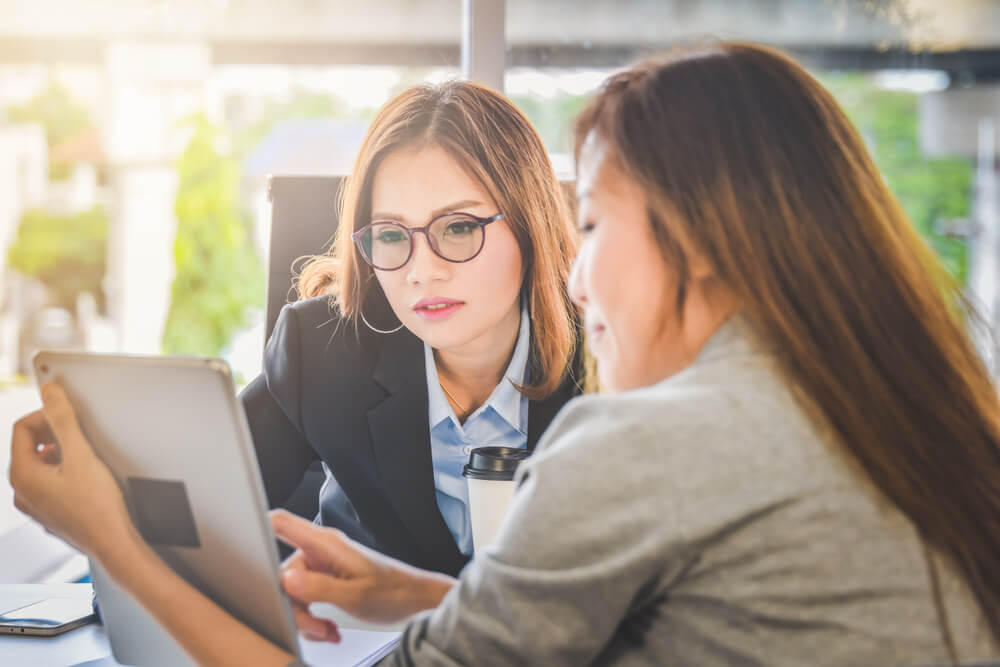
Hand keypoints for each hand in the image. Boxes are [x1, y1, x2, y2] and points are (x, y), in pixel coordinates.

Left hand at [8, 382, 136, 560]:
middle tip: (79, 435)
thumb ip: (63, 420)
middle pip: (30, 446)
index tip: (67, 415)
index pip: (21, 429)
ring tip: (86, 457)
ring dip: (61, 453)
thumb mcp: (81, 455)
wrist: (114, 544)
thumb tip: (49, 393)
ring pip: (41, 464)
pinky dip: (65, 471)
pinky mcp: (51, 512)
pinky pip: (50, 481)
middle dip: (54, 434)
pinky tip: (87, 477)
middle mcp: (22, 492)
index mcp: (22, 476)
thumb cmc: (98, 508)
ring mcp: (35, 504)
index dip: (45, 415)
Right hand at [270, 510, 454, 639]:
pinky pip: (304, 600)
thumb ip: (318, 587)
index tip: (242, 552)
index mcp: (325, 544)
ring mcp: (322, 568)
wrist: (414, 602)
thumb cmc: (394, 592)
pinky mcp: (325, 583)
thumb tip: (286, 580)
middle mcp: (320, 552)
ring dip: (305, 618)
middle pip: (282, 573)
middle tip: (315, 626)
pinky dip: (313, 620)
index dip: (256, 529)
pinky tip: (330, 629)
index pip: (281, 523)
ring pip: (292, 593)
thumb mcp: (354, 595)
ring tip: (328, 631)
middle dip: (293, 605)